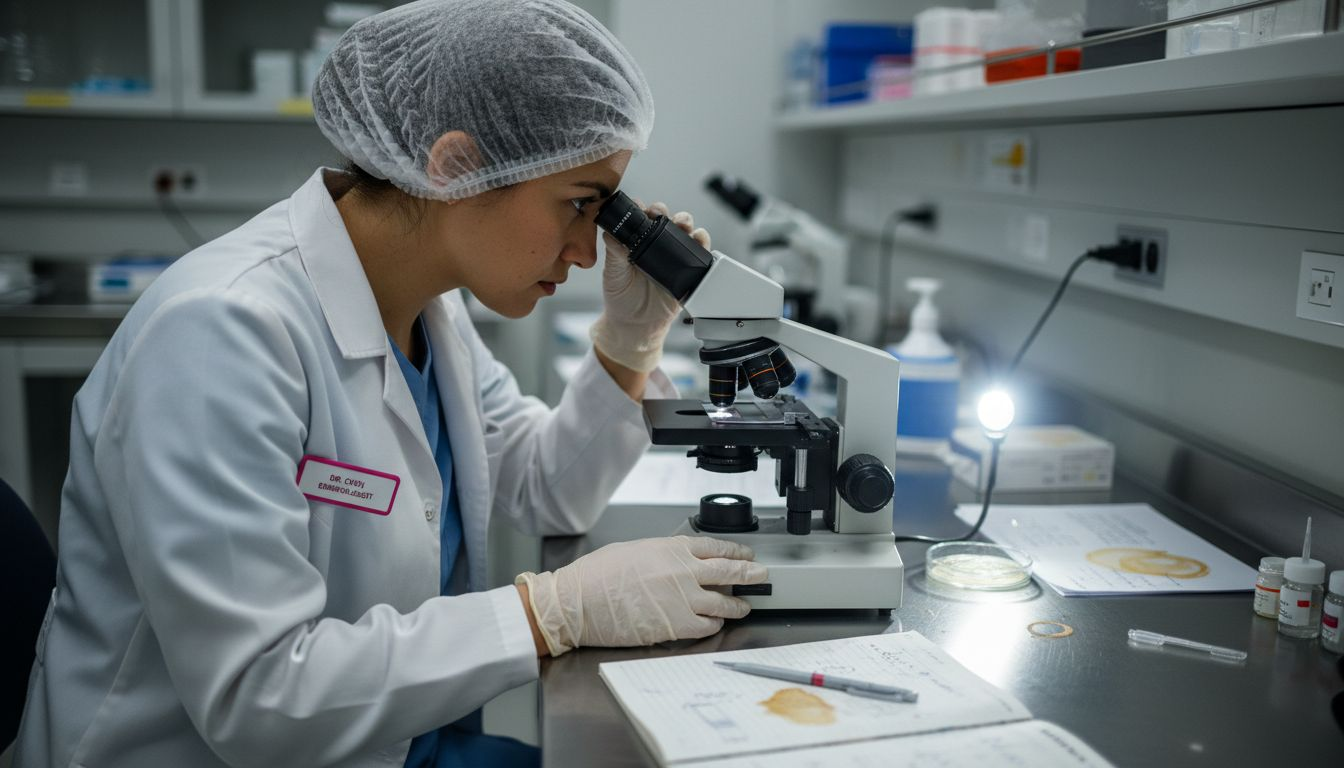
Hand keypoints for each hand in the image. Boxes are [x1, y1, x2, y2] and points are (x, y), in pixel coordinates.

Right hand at [515, 535, 764, 655]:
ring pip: (725, 603)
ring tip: (745, 606)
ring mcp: (684, 599)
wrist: (581, 601)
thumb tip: (677, 562)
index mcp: (674, 548)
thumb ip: (663, 555)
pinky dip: (716, 624)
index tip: (747, 555)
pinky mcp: (676, 625)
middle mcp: (685, 571)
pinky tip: (717, 623)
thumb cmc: (598, 575)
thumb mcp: (636, 550)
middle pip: (731, 572)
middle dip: (752, 574)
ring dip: (738, 605)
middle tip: (762, 576)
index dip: (737, 552)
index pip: (717, 547)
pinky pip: (708, 626)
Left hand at [589, 203, 710, 372]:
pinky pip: (700, 254)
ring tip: (682, 223)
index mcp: (637, 241)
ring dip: (686, 221)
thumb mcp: (614, 273)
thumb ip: (614, 253)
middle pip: (666, 219)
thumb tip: (610, 233)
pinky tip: (699, 239)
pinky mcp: (689, 271)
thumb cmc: (621, 298)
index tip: (639, 206)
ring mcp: (674, 257)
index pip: (642, 217)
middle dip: (665, 211)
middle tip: (659, 213)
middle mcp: (657, 245)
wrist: (635, 326)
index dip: (642, 208)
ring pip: (685, 231)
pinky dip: (703, 243)